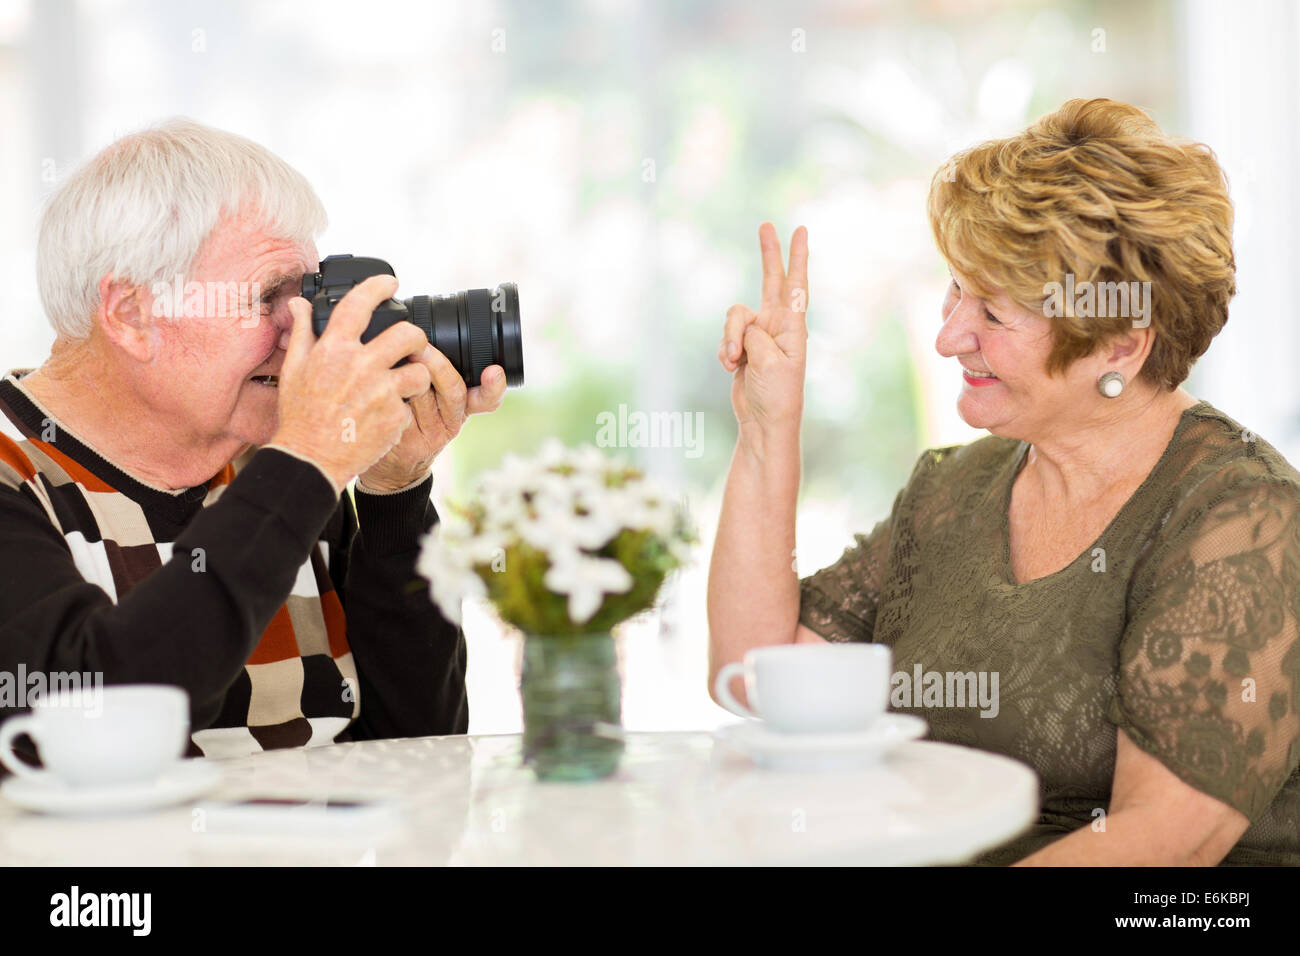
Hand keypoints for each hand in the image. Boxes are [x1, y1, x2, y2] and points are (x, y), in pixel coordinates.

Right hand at [270, 274, 439, 490]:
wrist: (310, 459)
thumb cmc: (300, 415)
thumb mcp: (294, 369)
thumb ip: (302, 332)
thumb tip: (299, 302)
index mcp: (334, 349)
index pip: (359, 304)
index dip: (378, 286)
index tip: (391, 283)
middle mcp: (360, 366)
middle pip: (408, 334)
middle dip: (415, 337)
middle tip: (411, 344)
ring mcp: (380, 392)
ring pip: (421, 371)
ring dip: (416, 377)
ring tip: (403, 385)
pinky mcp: (394, 417)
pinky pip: (410, 405)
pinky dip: (401, 410)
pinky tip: (385, 416)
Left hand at [358, 356, 506, 491]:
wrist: (392, 463)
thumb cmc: (409, 417)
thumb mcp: (429, 395)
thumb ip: (432, 370)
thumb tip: (419, 330)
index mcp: (464, 405)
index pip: (487, 398)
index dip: (494, 386)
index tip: (495, 371)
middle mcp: (453, 419)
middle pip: (454, 389)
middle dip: (438, 366)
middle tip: (421, 347)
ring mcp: (433, 433)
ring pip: (425, 397)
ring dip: (410, 375)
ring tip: (394, 358)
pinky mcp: (412, 442)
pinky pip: (403, 413)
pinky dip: (392, 395)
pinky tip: (380, 387)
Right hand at [718, 223, 808, 438]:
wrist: (764, 422)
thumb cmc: (776, 395)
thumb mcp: (768, 362)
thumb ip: (755, 335)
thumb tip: (744, 327)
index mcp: (792, 328)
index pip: (796, 285)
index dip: (798, 257)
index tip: (801, 230)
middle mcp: (777, 326)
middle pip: (771, 280)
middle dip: (769, 253)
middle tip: (767, 224)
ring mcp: (759, 336)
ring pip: (734, 317)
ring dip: (729, 338)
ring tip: (735, 361)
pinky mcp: (743, 348)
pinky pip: (726, 337)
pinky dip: (724, 351)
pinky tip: (730, 368)